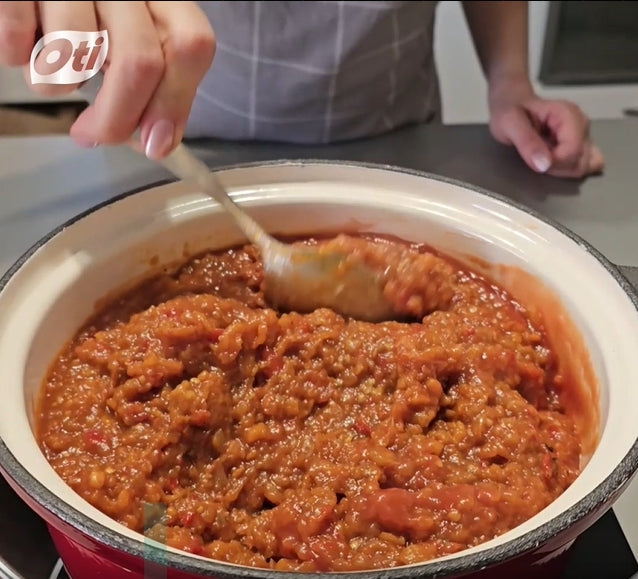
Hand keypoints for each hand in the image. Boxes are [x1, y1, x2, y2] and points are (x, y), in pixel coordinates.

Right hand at [0, 1, 214, 158]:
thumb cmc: (90, 15)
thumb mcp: (131, 40)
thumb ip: (155, 86)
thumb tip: (157, 143)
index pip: (191, 45)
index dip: (174, 102)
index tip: (154, 144)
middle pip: (140, 61)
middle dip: (116, 117)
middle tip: (93, 135)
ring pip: (75, 52)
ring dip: (59, 83)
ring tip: (54, 71)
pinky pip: (18, 30)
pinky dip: (16, 55)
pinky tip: (19, 50)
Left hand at [488, 80, 604, 178]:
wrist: (512, 103)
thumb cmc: (510, 110)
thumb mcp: (510, 124)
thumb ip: (527, 143)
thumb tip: (544, 165)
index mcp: (568, 114)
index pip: (573, 150)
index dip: (553, 162)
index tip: (535, 159)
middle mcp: (581, 123)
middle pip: (581, 160)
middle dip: (557, 167)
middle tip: (536, 156)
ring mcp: (583, 134)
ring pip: (585, 165)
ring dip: (562, 170)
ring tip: (543, 157)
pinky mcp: (581, 144)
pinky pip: (586, 164)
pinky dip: (569, 169)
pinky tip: (553, 162)